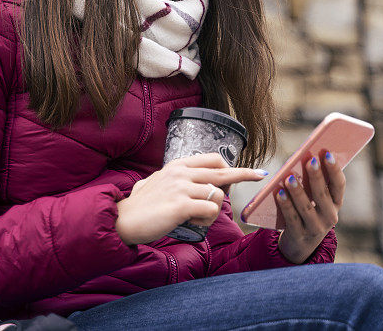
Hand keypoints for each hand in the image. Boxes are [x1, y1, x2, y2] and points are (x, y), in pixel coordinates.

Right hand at [115, 153, 266, 245]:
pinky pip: (211, 211)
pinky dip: (207, 221)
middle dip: (245, 173)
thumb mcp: (157, 183)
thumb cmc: (140, 207)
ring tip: (197, 220)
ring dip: (214, 212)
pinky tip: (194, 224)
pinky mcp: (181, 205)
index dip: (232, 165)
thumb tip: (191, 184)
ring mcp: (181, 187)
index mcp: (177, 165)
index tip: (248, 169)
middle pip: (223, 171)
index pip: (213, 158)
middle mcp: (181, 172)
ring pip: (218, 195)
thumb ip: (176, 180)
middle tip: (260, 175)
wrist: (122, 221)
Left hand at [276, 151, 343, 263]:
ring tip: (289, 177)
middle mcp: (330, 217)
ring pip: (306, 207)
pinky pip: (292, 218)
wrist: (301, 244)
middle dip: (316, 176)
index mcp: (337, 203)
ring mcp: (315, 228)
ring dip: (297, 192)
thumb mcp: (318, 200)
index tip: (327, 153)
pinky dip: (285, 205)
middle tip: (310, 160)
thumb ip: (316, 182)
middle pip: (322, 194)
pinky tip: (279, 193)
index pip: (339, 185)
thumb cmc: (309, 212)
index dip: (334, 169)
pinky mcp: (299, 235)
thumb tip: (307, 156)